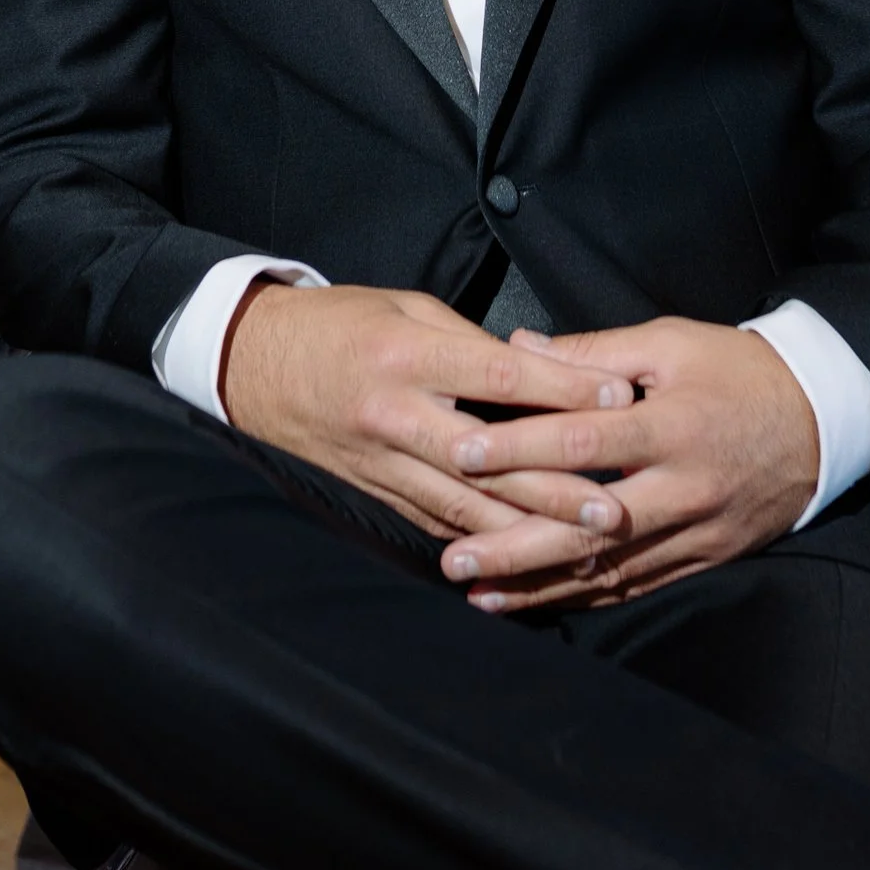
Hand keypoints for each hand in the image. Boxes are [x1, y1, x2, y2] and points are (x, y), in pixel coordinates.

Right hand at [220, 280, 636, 551]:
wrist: (250, 366)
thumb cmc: (336, 325)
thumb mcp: (404, 308)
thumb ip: (469, 343)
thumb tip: (534, 372)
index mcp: (407, 358)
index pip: (499, 378)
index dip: (564, 392)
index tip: (620, 399)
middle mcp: (395, 418)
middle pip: (489, 463)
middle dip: (555, 490)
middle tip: (614, 508)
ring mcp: (382, 465)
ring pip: (465, 509)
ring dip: (529, 533)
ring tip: (585, 547)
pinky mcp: (373, 495)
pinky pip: (435, 525)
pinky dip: (482, 545)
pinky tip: (526, 561)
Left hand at [435, 316, 821, 614]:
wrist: (824, 421)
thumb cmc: (740, 372)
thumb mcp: (672, 343)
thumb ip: (594, 353)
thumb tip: (519, 349)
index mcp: (670, 426)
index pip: (583, 442)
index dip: (520, 450)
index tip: (463, 455)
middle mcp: (682, 488)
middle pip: (587, 527)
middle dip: (516, 547)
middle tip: (454, 559)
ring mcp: (695, 532)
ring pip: (608, 570)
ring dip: (540, 586)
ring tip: (478, 594)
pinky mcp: (703, 558)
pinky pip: (637, 586)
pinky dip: (586, 597)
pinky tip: (540, 604)